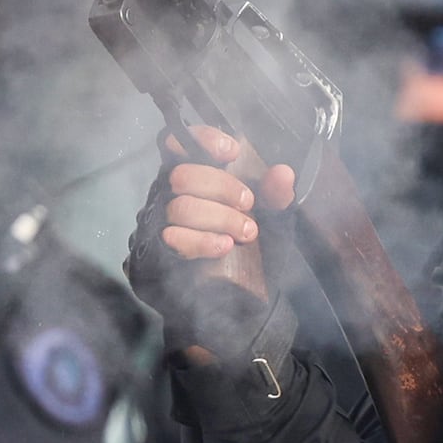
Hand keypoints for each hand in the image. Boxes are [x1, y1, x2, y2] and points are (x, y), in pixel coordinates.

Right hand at [155, 126, 294, 303]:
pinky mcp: (158, 255)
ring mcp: (163, 225)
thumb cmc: (257, 252)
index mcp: (197, 177)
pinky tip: (224, 246)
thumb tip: (283, 172)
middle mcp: (173, 197)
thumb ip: (277, 195)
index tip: (232, 152)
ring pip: (179, 207)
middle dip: (222, 188)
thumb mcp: (274, 221)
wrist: (246, 302)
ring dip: (219, 217)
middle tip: (249, 204)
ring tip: (247, 232)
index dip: (201, 139)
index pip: (180, 143)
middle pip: (182, 175)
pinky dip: (201, 241)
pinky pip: (171, 239)